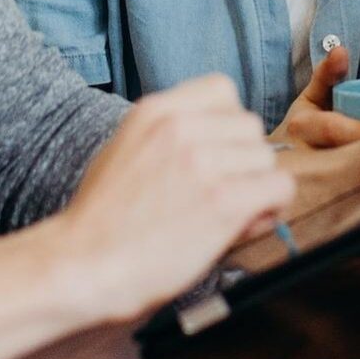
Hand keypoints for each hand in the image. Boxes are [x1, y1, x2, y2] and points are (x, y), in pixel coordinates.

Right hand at [54, 74, 294, 322]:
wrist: (79, 268)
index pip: (223, 90)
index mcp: (157, 110)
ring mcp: (203, 162)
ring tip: (226, 213)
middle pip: (250, 126)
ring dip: (255, 186)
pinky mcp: (223, 200)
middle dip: (242, 159)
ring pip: (266, 158)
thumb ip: (176, 136)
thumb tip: (229, 146)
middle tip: (220, 192)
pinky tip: (243, 224)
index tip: (213, 153)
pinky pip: (279, 188)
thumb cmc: (102, 218)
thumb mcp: (128, 150)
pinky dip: (270, 208)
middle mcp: (182, 128)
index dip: (225, 124)